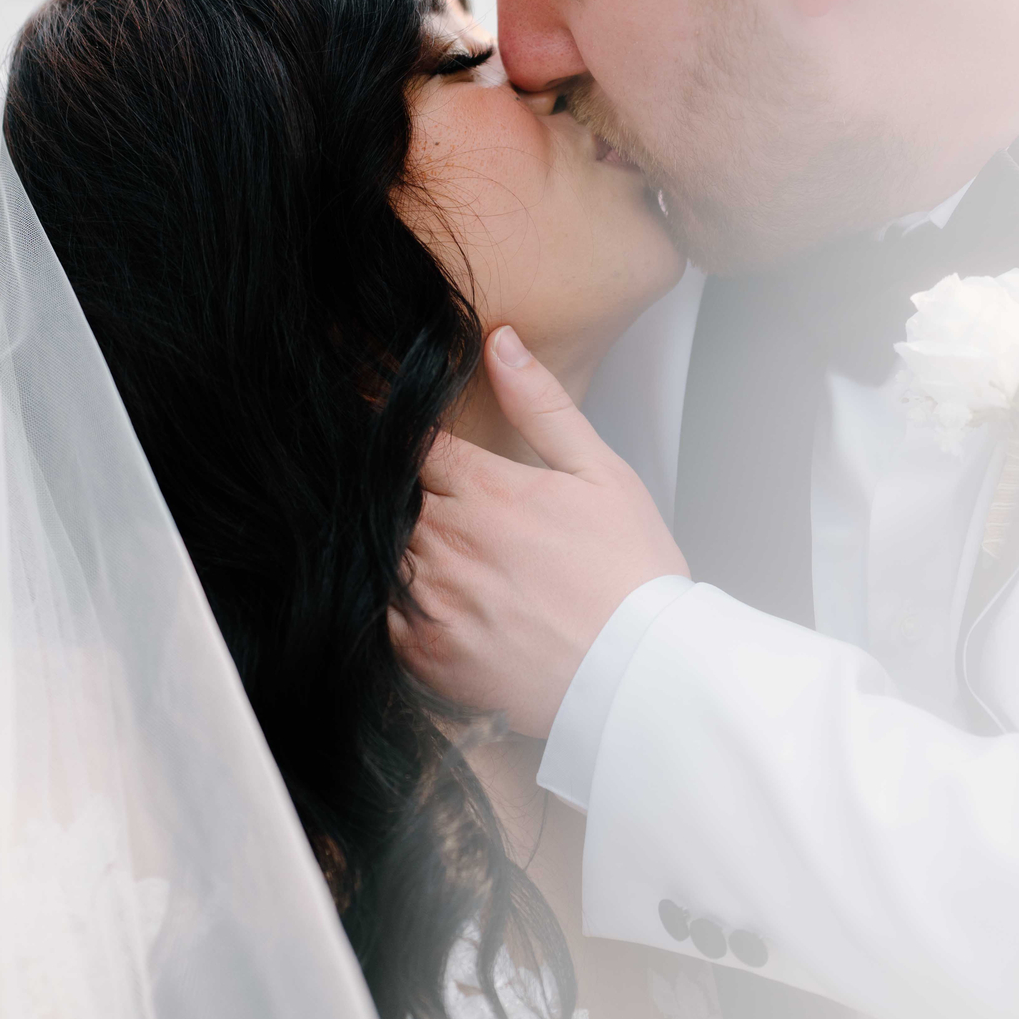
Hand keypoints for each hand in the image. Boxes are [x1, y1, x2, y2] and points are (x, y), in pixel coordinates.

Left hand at [393, 327, 687, 735]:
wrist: (638, 676)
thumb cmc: (631, 574)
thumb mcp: (601, 473)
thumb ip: (542, 405)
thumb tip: (499, 342)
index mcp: (486, 490)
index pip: (412, 442)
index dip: (404, 435)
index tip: (397, 435)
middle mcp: (447, 543)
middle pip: (392, 496)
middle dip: (406, 493)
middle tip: (445, 509)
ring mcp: (430, 601)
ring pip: (382, 551)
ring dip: (401, 545)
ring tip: (451, 557)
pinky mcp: (424, 654)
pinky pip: (380, 614)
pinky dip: (396, 602)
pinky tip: (441, 601)